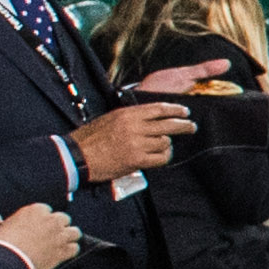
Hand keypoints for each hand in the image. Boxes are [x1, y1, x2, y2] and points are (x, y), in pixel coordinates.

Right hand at [0, 204, 81, 268]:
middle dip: (59, 227)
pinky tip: (64, 254)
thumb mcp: (4, 225)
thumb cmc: (1, 243)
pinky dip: (70, 251)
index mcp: (36, 210)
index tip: (40, 227)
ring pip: (74, 232)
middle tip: (52, 236)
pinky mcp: (62, 250)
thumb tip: (8, 225)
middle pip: (63, 219)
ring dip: (69, 237)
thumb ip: (15, 222)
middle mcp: (51, 219)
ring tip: (63, 244)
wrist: (6, 259)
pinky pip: (74, 248)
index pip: (47, 211)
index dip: (44, 220)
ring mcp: (59, 235)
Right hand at [69, 69, 217, 178]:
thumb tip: (150, 118)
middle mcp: (134, 127)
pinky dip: (164, 157)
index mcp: (127, 114)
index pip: (159, 108)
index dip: (175, 109)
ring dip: (167, 144)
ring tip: (164, 146)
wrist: (76, 156)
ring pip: (165, 142)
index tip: (185, 111)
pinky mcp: (136, 160)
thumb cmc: (90, 138)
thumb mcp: (109, 119)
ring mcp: (137, 144)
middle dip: (184, 125)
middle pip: (168, 124)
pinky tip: (161, 156)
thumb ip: (130, 117)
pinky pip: (161, 158)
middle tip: (192, 127)